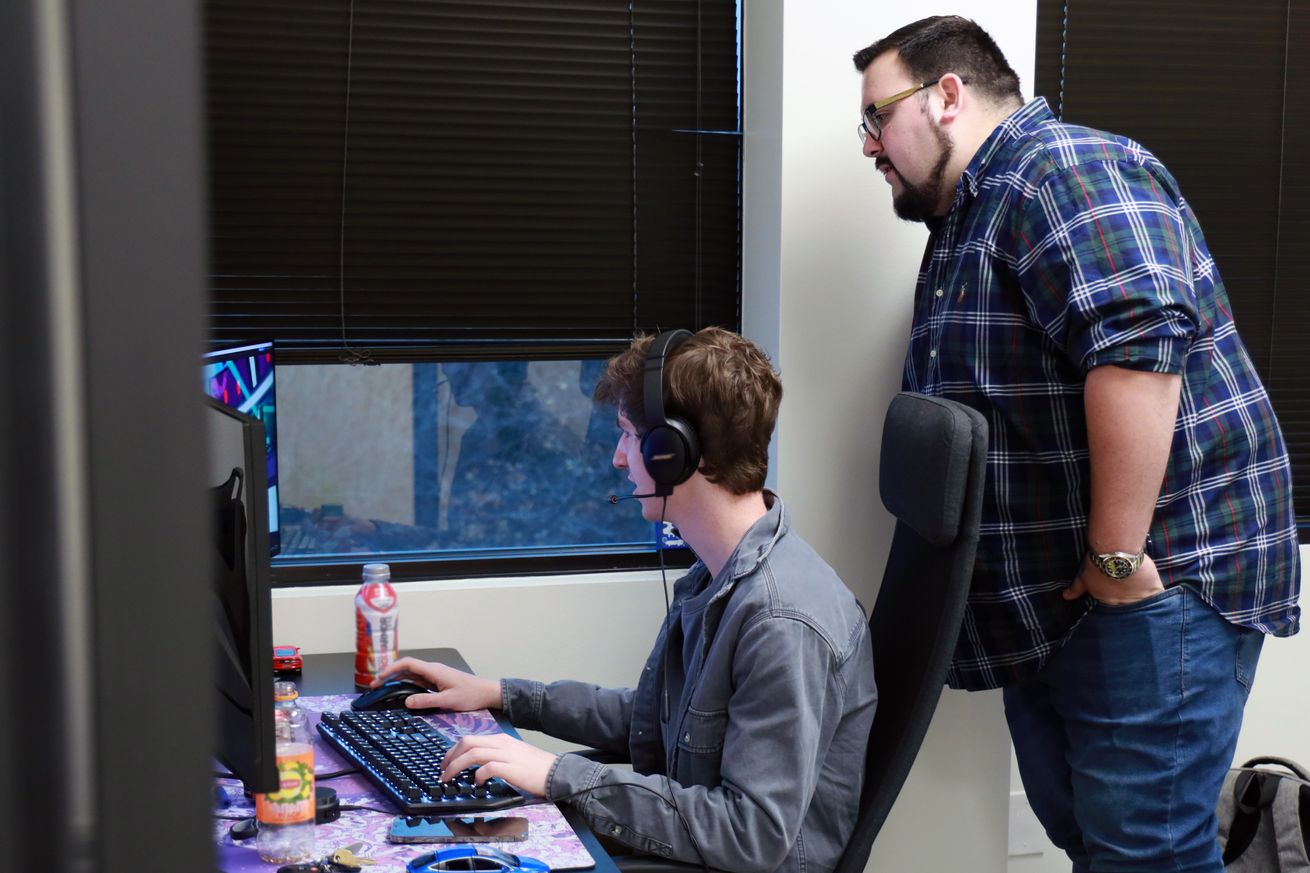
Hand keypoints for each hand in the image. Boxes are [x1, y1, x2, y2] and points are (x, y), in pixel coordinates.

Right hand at [373, 656, 501, 711]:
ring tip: (383, 689)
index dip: (391, 669)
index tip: (379, 678)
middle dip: (389, 675)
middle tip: (375, 686)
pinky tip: (400, 692)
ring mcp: (435, 676)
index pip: (408, 664)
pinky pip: (418, 681)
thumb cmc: (470, 695)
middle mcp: (432, 670)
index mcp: (434, 671)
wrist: (487, 693)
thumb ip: (427, 701)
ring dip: (397, 680)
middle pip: (407, 668)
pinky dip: (406, 684)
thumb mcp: (448, 701)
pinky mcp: (438, 682)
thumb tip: (406, 701)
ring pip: (411, 674)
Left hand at [441, 732, 557, 796]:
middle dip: (450, 757)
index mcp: (501, 739)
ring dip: (456, 766)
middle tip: (442, 771)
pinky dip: (478, 775)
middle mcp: (501, 744)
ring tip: (449, 779)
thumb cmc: (535, 767)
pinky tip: (477, 783)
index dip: (453, 751)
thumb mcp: (514, 755)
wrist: (556, 771)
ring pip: (473, 753)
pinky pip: (488, 767)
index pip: (470, 739)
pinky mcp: (511, 768)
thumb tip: (476, 765)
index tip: (446, 762)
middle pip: (467, 743)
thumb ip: (496, 755)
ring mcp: (506, 755)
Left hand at [1063, 554, 1165, 605]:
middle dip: (1130, 610)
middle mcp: (1122, 604)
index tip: (1119, 606)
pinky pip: (1159, 599)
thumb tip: (1065, 597)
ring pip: (1144, 607)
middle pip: (1128, 611)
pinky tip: (1165, 604)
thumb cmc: (1096, 564)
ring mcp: (1139, 598)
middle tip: (1135, 608)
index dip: (1115, 607)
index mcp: (1106, 601)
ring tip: (1151, 611)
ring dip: (1146, 607)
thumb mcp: (1083, 577)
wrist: (1115, 553)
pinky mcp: (1152, 590)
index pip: (1111, 609)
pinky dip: (1161, 600)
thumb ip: (1076, 589)